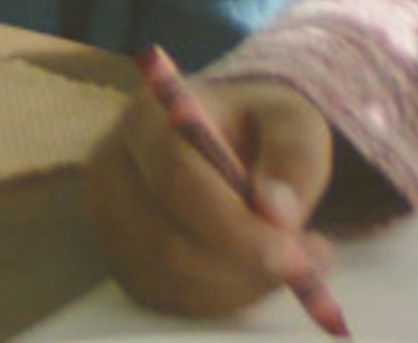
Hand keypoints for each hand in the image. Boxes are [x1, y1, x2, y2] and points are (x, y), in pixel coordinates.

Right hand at [83, 73, 340, 316]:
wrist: (214, 139)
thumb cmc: (251, 128)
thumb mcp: (289, 119)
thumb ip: (294, 155)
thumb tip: (278, 212)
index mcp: (145, 121)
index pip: (175, 179)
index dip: (234, 226)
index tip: (293, 258)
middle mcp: (110, 169)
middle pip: (168, 240)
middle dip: (247, 264)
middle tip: (309, 261)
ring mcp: (108, 219)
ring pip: (175, 276)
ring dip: (245, 282)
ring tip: (290, 256)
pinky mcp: (121, 259)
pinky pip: (177, 298)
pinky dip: (229, 295)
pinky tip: (254, 267)